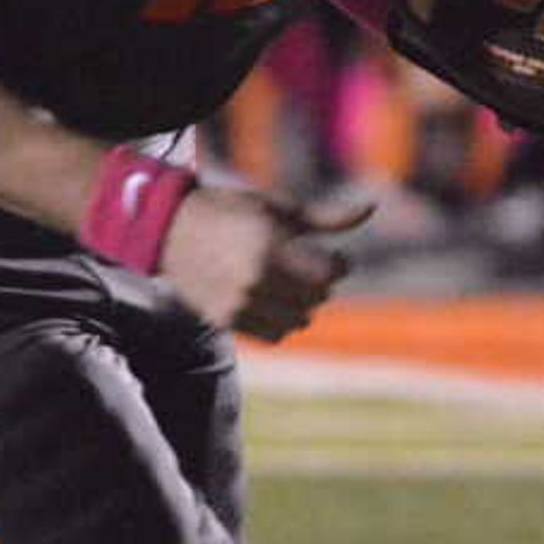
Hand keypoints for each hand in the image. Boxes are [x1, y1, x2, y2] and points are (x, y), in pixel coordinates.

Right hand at [158, 187, 363, 342]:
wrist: (173, 230)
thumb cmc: (233, 211)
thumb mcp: (279, 208)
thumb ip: (326, 218)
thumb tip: (371, 207)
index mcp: (271, 246)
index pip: (328, 275)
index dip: (338, 266)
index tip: (332, 257)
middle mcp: (255, 278)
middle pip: (315, 300)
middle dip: (320, 286)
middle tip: (309, 270)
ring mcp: (239, 303)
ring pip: (296, 321)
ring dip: (302, 308)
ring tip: (290, 287)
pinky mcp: (226, 319)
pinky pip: (273, 335)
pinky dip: (282, 323)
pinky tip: (274, 302)